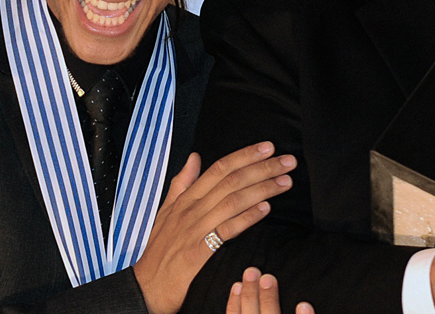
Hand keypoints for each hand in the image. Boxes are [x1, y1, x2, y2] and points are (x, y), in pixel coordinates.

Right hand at [133, 142, 296, 313]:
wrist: (146, 287)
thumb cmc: (159, 250)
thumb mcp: (166, 212)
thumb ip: (182, 183)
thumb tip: (194, 157)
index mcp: (186, 199)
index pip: (219, 168)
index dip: (245, 155)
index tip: (268, 147)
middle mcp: (191, 210)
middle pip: (231, 181)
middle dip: (262, 168)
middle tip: (288, 161)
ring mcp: (194, 230)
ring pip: (233, 201)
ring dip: (262, 189)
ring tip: (285, 182)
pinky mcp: (198, 252)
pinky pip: (226, 231)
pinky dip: (247, 218)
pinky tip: (266, 210)